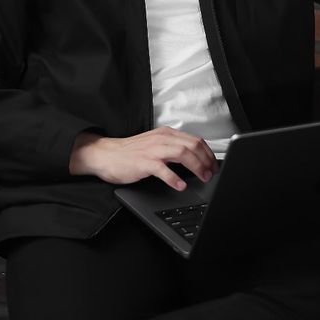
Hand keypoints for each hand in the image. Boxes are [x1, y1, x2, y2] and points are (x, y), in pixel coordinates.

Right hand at [68, 126, 218, 190]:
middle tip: (211, 173)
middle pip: (192, 145)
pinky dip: (174, 178)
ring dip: (196, 167)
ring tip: (202, 178)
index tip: (214, 165)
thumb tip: (194, 159)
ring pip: (182, 154)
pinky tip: (180, 185)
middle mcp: (162, 139)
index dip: (208, 153)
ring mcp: (153, 150)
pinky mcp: (144, 163)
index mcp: (166, 134)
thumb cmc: (130, 153)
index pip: (195, 140)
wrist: (106, 154)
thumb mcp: (155, 145)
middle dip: (206, 160)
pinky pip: (163, 169)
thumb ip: (173, 148)